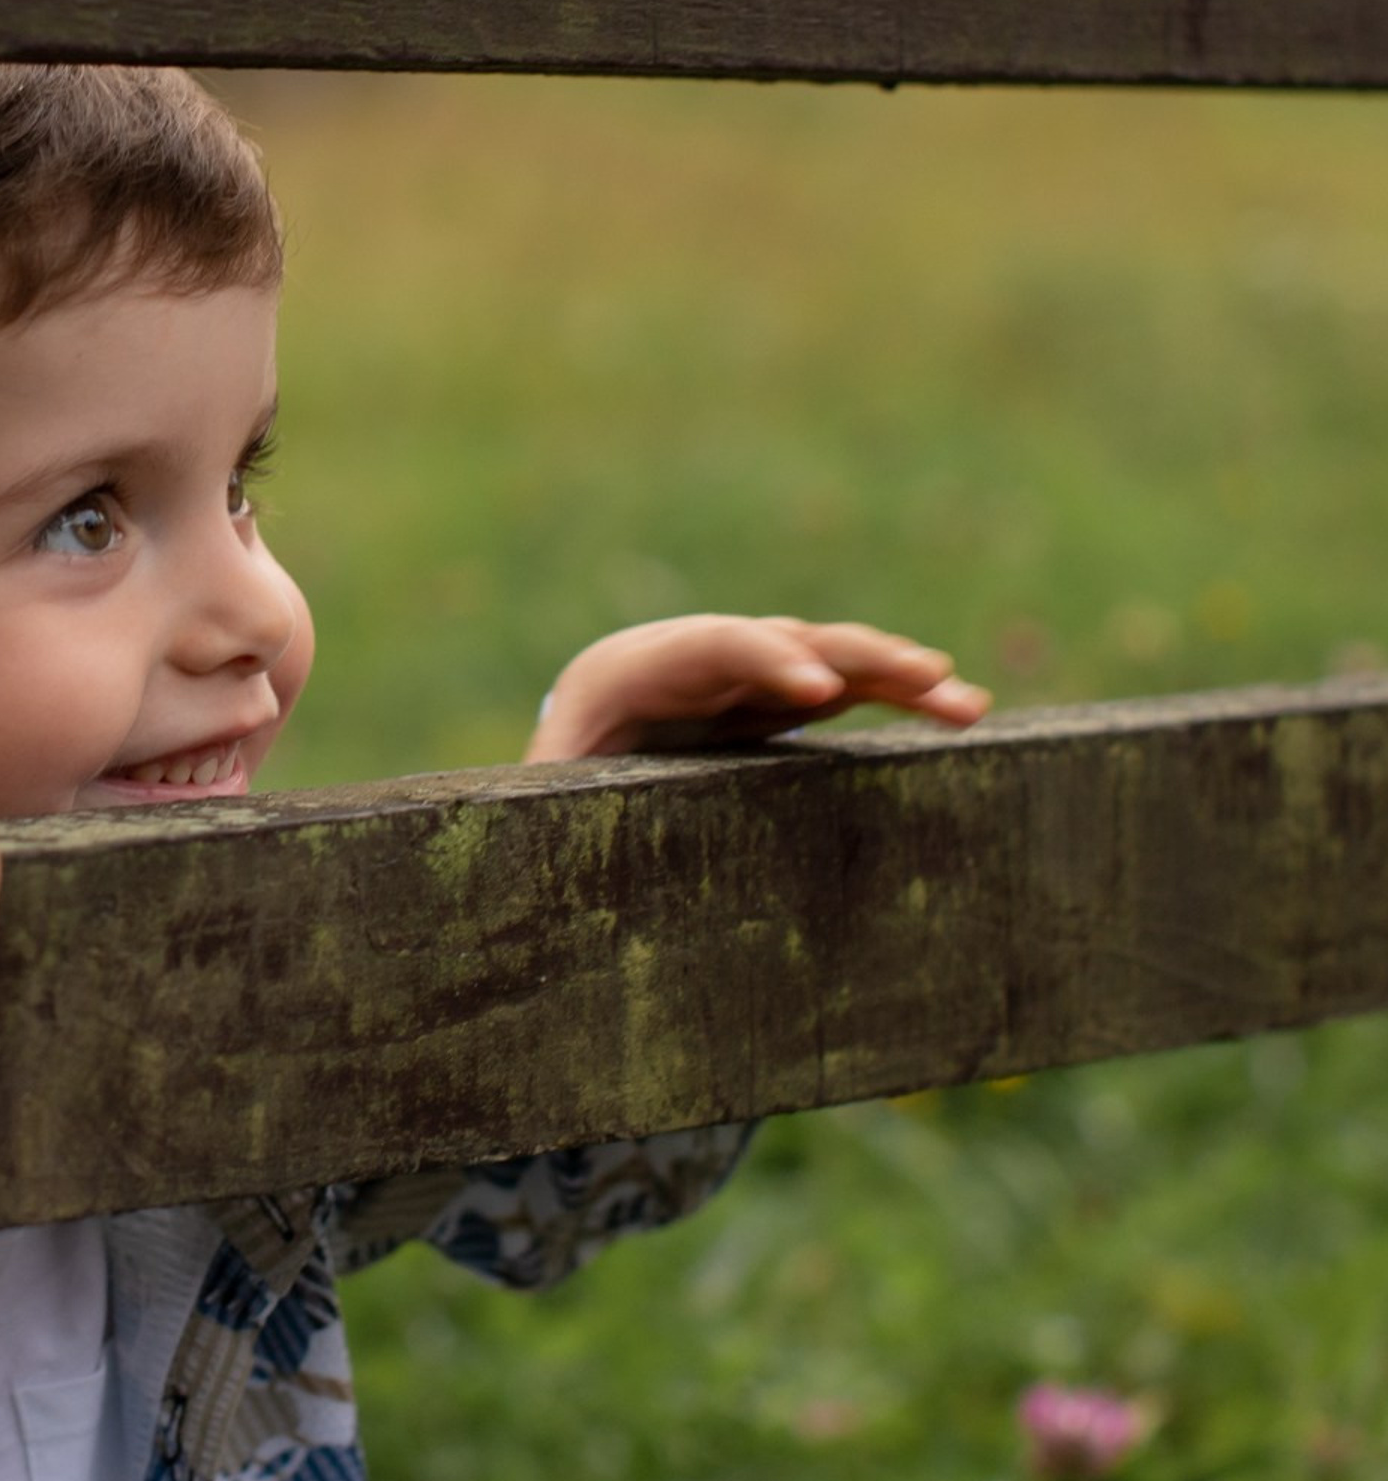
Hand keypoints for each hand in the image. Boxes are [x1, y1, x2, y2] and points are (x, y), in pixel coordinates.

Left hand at [526, 615, 991, 761]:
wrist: (573, 737)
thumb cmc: (551, 772)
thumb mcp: (540, 788)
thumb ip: (543, 799)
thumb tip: (515, 843)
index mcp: (634, 669)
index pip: (708, 647)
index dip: (765, 658)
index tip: (816, 689)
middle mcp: (699, 654)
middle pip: (780, 638)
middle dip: (850, 656)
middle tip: (923, 676)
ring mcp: (747, 669)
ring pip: (826, 657)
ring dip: (896, 675)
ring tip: (965, 701)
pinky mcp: (781, 695)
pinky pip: (846, 686)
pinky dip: (896, 695)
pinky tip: (958, 709)